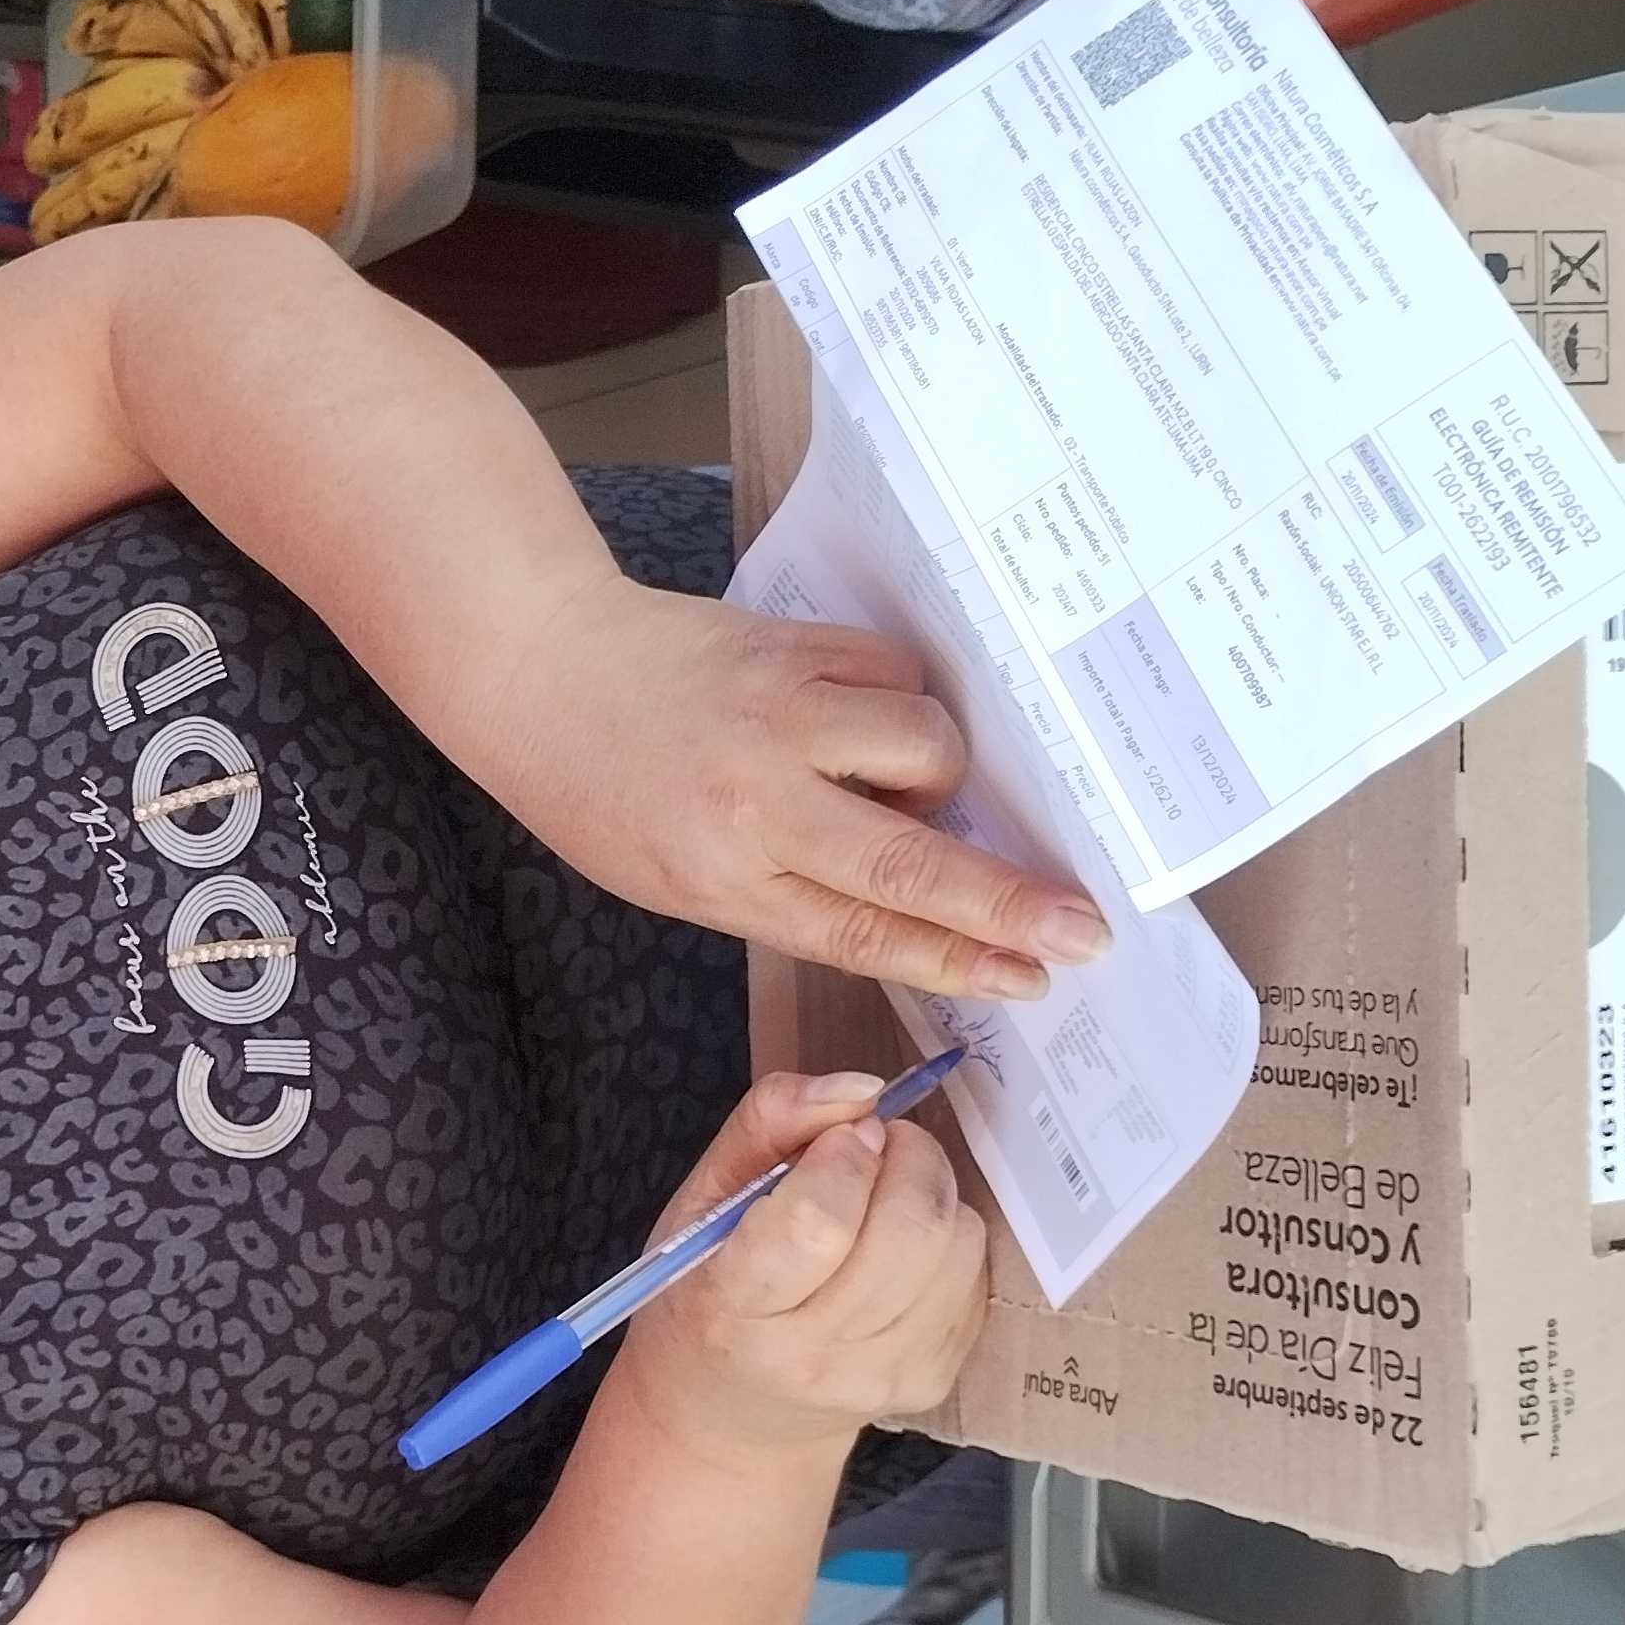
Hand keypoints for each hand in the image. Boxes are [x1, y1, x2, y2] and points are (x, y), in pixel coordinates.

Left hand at [498, 575, 1108, 1002]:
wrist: (539, 666)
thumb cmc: (604, 790)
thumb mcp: (679, 879)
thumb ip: (792, 893)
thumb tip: (922, 907)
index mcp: (722, 875)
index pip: (861, 932)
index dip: (956, 961)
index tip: (1031, 979)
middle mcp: (756, 799)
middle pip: (908, 861)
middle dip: (1007, 903)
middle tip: (1085, 931)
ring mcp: (780, 713)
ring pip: (925, 744)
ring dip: (942, 772)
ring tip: (896, 776)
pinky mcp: (794, 644)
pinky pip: (900, 675)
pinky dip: (904, 702)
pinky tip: (864, 714)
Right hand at [612, 1068, 986, 1465]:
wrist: (733, 1416)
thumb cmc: (706, 1292)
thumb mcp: (703, 1199)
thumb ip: (769, 1121)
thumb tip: (862, 1089)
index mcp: (735, 1310)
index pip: (819, 1222)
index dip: (842, 1157)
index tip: (836, 1139)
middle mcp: (812, 1358)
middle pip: (908, 1229)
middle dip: (904, 1157)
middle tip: (874, 1148)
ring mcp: (881, 1377)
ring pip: (956, 1243)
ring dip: (931, 1193)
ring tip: (886, 1197)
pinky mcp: (932, 1382)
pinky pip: (974, 1275)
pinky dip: (949, 1239)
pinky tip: (902, 1248)